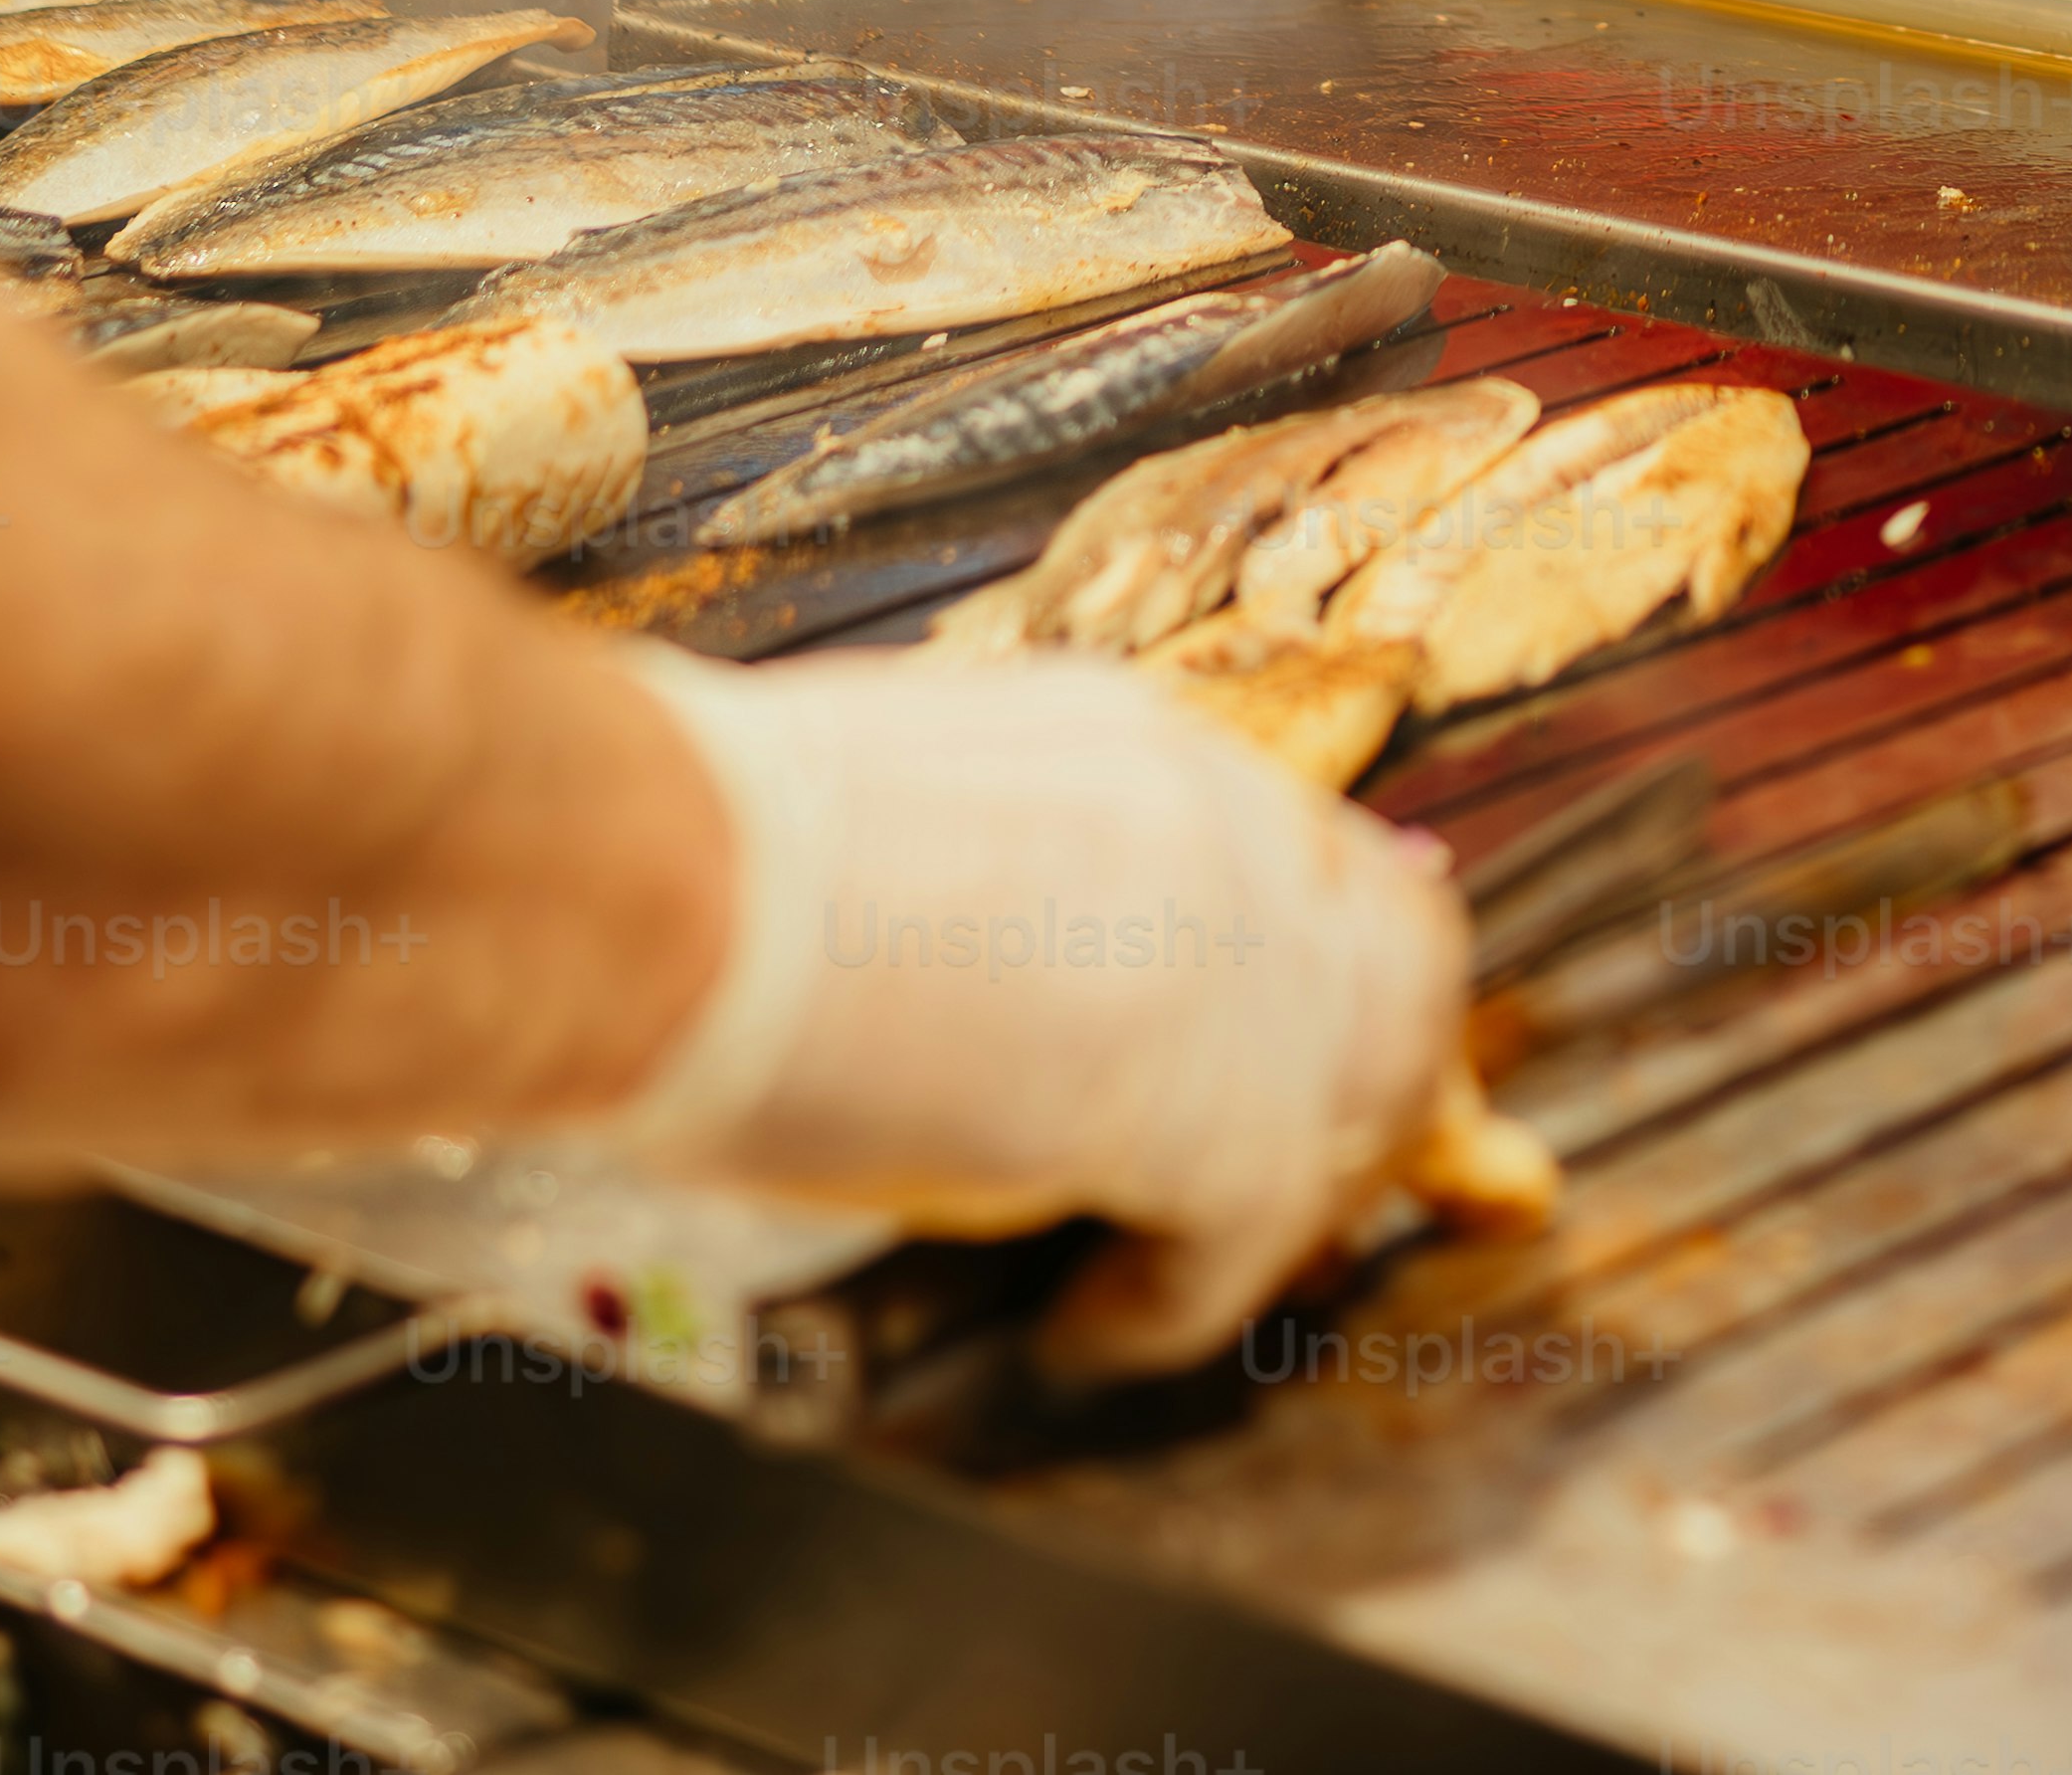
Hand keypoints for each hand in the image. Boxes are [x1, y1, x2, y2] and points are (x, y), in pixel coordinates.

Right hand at [573, 645, 1467, 1377]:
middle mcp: (1221, 828)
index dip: (1280, 942)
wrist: (676, 887)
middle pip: (1396, 940)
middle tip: (1284, 1150)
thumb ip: (968, 863)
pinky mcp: (1229, 1118)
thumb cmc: (699, 848)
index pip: (1277, 840)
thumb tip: (925, 944)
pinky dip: (1178, 1299)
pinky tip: (1091, 1326)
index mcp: (1126, 744)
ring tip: (1215, 1248)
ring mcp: (1248, 968)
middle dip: (1367, 1046)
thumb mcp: (881, 800)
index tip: (1235, 1018)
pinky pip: (1255, 1233)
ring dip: (1310, 1167)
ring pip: (1385, 1072)